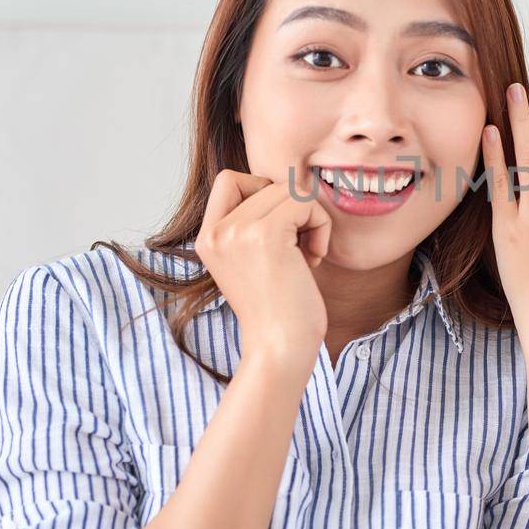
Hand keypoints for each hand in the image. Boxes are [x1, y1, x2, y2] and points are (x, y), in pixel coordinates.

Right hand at [194, 169, 332, 372]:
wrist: (280, 348)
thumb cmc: (279, 310)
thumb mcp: (254, 260)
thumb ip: (256, 223)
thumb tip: (289, 184)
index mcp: (208, 238)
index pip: (230, 180)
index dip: (263, 191)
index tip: (281, 228)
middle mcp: (216, 231)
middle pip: (266, 182)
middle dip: (293, 209)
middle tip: (299, 247)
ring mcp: (237, 231)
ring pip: (289, 189)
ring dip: (311, 218)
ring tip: (307, 255)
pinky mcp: (266, 234)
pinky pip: (305, 202)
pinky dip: (321, 226)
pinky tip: (314, 258)